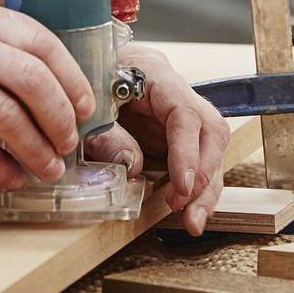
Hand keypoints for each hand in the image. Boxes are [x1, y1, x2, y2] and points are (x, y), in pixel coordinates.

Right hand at [0, 0, 94, 189]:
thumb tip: (44, 92)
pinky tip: (10, 175)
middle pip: (32, 79)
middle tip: (69, 142)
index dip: (70, 77)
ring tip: (48, 167)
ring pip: (6, 114)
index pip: (41, 42)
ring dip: (35, 147)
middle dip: (59, 117)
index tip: (84, 105)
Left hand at [90, 44, 231, 233]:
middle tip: (185, 208)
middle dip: (204, 174)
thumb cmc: (83, 84)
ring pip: (211, 148)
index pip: (185, 112)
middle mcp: (175, 93)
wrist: (83, 70)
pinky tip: (191, 211)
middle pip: (210, 130)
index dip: (187, 150)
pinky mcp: (176, 135)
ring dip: (205, 188)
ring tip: (193, 222)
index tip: (182, 185)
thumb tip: (132, 167)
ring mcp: (180, 114)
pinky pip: (197, 160)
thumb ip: (106, 135)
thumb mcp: (86, 110)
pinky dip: (196, 187)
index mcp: (153, 73)